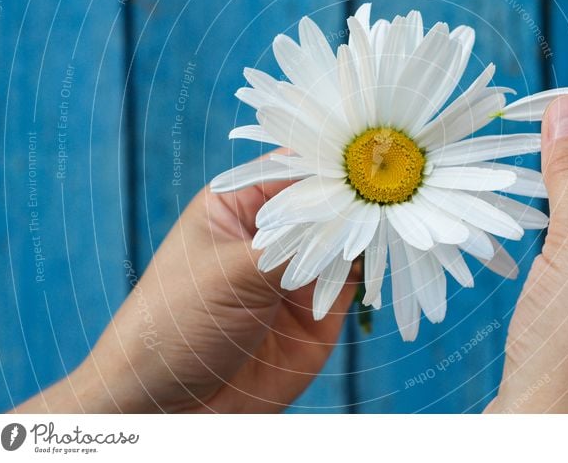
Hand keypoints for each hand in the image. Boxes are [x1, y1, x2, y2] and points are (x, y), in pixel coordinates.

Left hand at [16, 174, 358, 412]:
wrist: (171, 408)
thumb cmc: (175, 324)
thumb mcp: (230, 273)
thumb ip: (292, 244)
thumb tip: (350, 212)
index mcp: (238, 206)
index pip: (292, 169)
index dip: (330, 163)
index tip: (369, 159)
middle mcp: (272, 233)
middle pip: (325, 201)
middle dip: (355, 196)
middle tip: (388, 189)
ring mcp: (297, 271)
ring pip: (344, 238)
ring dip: (367, 230)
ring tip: (396, 217)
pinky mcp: (318, 309)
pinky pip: (354, 279)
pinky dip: (373, 267)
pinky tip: (389, 252)